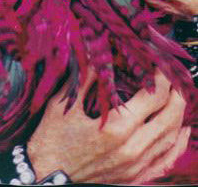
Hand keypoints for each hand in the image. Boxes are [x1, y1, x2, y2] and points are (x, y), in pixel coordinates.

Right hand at [27, 70, 189, 183]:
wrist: (46, 175)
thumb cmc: (52, 139)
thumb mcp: (64, 104)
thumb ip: (86, 78)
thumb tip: (98, 54)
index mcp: (117, 129)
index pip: (153, 97)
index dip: (160, 77)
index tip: (158, 63)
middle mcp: (132, 149)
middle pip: (169, 116)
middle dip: (175, 92)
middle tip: (172, 75)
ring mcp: (136, 166)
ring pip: (171, 138)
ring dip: (179, 114)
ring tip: (177, 95)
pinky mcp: (135, 177)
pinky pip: (166, 161)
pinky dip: (179, 144)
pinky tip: (183, 131)